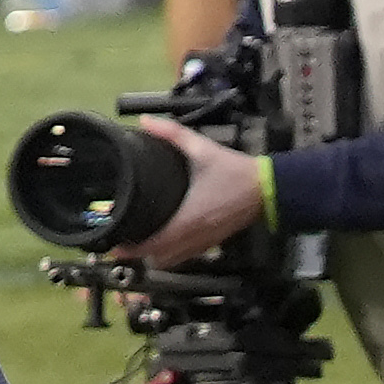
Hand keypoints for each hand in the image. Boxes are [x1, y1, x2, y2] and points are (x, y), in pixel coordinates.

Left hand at [135, 117, 270, 266]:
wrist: (267, 187)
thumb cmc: (235, 171)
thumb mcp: (202, 148)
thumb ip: (172, 133)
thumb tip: (146, 122)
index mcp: (188, 218)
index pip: (154, 245)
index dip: (132, 248)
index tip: (115, 243)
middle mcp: (195, 236)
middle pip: (159, 260)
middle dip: (139, 254)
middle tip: (124, 240)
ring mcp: (205, 243)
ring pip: (173, 262)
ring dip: (156, 256)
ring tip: (141, 241)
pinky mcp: (212, 242)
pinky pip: (187, 256)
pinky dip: (173, 254)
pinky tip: (166, 238)